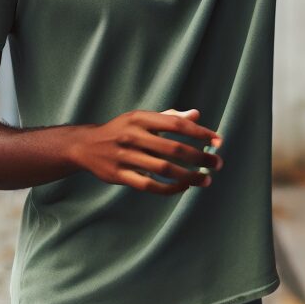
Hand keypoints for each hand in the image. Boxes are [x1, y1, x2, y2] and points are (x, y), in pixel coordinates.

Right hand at [69, 108, 223, 195]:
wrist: (85, 146)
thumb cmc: (121, 130)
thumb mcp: (141, 118)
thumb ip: (169, 117)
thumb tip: (196, 115)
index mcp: (140, 118)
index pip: (176, 124)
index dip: (200, 133)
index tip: (218, 141)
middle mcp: (132, 136)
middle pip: (173, 148)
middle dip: (199, 157)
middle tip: (218, 164)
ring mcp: (125, 157)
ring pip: (164, 169)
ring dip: (189, 176)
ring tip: (206, 180)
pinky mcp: (119, 176)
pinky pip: (149, 186)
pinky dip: (169, 189)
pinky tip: (184, 187)